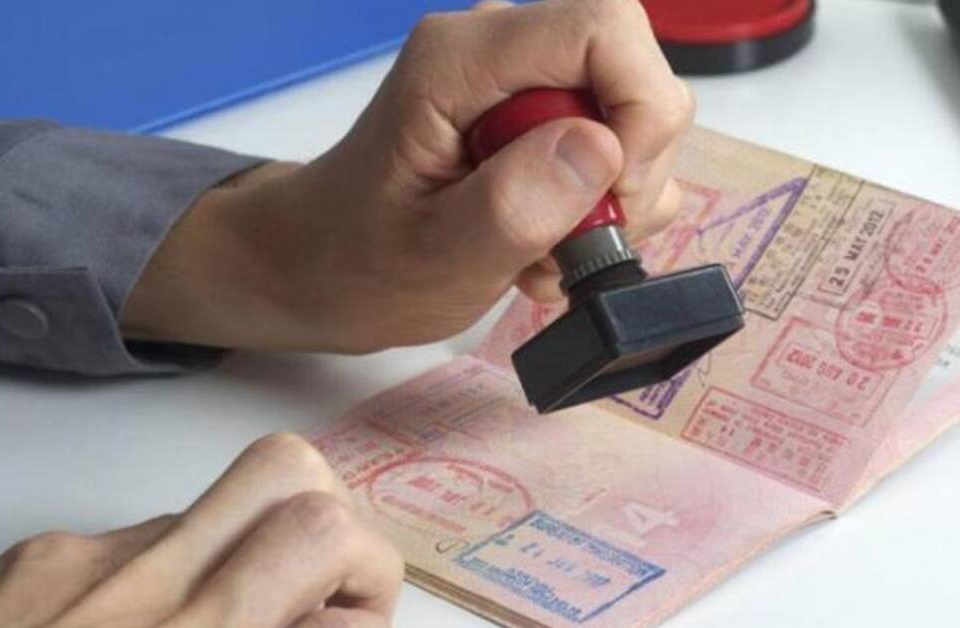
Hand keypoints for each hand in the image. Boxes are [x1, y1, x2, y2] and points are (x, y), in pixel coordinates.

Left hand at [0, 434, 402, 627]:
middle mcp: (157, 627)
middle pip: (298, 493)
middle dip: (348, 538)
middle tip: (334, 595)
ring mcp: (87, 575)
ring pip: (231, 496)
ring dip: (262, 546)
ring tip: (234, 607)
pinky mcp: (28, 560)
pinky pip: (141, 531)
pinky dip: (166, 571)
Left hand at [120, 0, 693, 352]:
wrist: (321, 267)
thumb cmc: (358, 262)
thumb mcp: (435, 256)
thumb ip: (515, 204)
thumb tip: (603, 147)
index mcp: (460, 59)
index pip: (601, 29)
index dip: (637, 109)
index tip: (615, 194)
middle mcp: (497, 50)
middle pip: (629, 65)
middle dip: (633, 163)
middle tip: (580, 239)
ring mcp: (520, 81)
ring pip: (632, 111)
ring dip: (616, 197)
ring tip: (550, 253)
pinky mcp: (536, 116)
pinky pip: (614, 142)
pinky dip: (601, 204)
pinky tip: (549, 243)